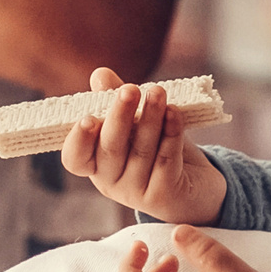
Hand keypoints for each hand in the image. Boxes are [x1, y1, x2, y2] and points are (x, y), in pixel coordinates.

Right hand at [61, 69, 227, 224]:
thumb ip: (114, 99)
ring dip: (150, 118)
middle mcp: (110, 181)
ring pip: (142, 151)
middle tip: (130, 89)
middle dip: (120, 116)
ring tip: (158, 92)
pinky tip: (174, 113)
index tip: (87, 118)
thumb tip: (100, 75)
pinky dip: (171, 134)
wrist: (195, 183)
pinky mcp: (163, 196)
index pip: (75, 157)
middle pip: (110, 149)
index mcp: (95, 162)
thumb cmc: (156, 147)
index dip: (78, 140)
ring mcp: (136, 192)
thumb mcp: (134, 121)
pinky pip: (166, 161)